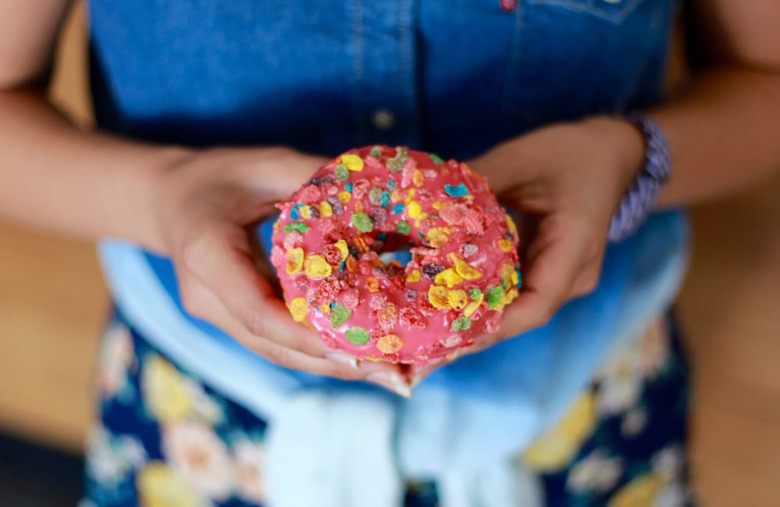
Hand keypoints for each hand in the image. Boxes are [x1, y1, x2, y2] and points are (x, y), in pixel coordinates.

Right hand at [142, 147, 407, 391]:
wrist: (169, 198)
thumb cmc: (217, 175)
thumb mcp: (266, 164)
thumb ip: (316, 179)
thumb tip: (382, 194)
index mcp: (206, 254)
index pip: (257, 310)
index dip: (308, 338)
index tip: (359, 352)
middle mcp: (207, 296)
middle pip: (272, 345)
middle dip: (335, 363)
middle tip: (395, 375)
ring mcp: (216, 314)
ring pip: (276, 352)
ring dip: (332, 366)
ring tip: (390, 374)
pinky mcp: (232, 319)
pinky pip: (276, 342)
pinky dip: (319, 352)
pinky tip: (362, 355)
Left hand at [411, 118, 644, 382]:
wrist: (608, 152)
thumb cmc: (570, 153)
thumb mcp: (522, 158)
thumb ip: (478, 182)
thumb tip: (422, 200)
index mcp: (576, 248)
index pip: (537, 304)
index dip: (494, 325)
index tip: (450, 332)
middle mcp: (574, 275)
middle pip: (523, 315)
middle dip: (474, 330)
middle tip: (425, 343)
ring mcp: (563, 277)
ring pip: (517, 308)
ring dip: (475, 317)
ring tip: (429, 330)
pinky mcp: (548, 271)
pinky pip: (515, 291)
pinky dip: (483, 296)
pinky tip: (446, 299)